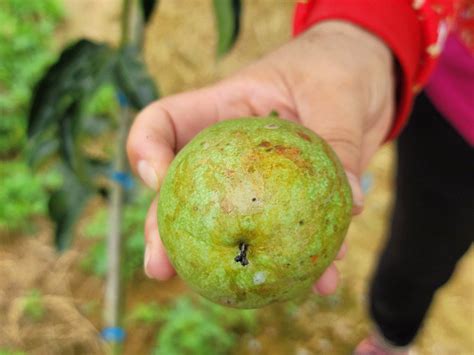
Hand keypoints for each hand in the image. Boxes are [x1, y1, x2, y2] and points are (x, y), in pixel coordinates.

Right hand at [127, 20, 394, 294]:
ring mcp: (252, 179)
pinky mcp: (286, 199)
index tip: (156, 179)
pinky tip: (323, 278)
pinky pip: (285, 232)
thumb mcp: (339, 95)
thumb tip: (351, 202)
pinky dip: (302, 258)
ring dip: (228, 263)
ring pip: (225, 224)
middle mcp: (227, 150)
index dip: (145, 149)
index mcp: (223, 109)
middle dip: (163, 230)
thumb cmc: (340, 68)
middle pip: (180, 190)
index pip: (162, 123)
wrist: (366, 77)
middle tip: (160, 267)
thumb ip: (339, 144)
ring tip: (244, 295)